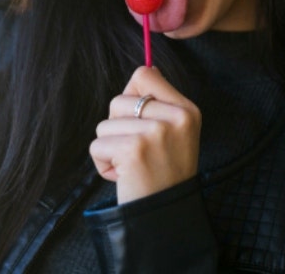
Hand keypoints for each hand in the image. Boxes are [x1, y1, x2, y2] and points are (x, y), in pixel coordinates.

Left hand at [89, 65, 200, 203]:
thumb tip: (146, 69)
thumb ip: (159, 103)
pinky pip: (97, 145)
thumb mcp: (175, 134)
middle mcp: (176, 118)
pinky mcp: (134, 149)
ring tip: (132, 166)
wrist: (165, 214)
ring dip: (109, 148)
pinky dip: (103, 164)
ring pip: (104, 124)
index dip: (132, 97)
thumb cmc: (163, 174)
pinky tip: (124, 176)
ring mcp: (156, 133)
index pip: (144, 75)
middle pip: (118, 100)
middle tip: (140, 153)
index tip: (141, 123)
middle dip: (117, 128)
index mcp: (187, 110)